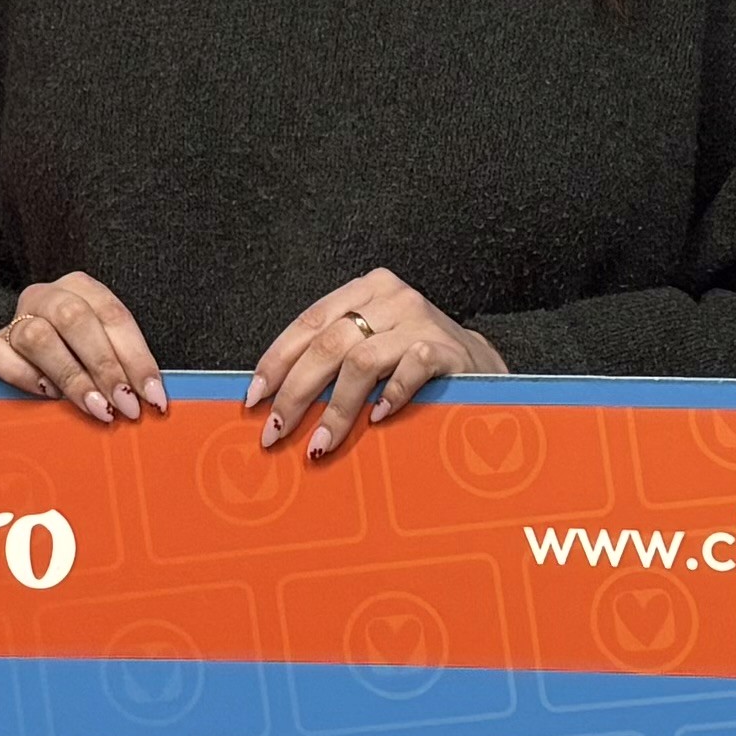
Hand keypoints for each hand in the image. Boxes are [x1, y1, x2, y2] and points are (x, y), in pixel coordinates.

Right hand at [0, 272, 166, 422]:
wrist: (18, 367)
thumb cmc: (74, 362)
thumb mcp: (101, 355)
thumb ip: (123, 367)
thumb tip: (152, 398)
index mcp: (80, 289)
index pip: (113, 316)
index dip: (137, 357)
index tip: (152, 396)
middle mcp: (46, 297)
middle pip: (74, 319)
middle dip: (105, 366)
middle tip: (125, 405)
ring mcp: (14, 320)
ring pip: (37, 336)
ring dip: (72, 377)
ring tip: (95, 408)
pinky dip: (25, 378)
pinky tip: (48, 396)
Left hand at [250, 272, 502, 458]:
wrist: (481, 367)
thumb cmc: (413, 362)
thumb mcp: (370, 348)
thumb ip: (331, 359)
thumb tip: (273, 400)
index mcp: (364, 291)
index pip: (308, 322)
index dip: (277, 361)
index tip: (254, 398)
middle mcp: (391, 297)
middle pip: (328, 343)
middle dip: (295, 393)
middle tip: (277, 431)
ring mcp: (420, 319)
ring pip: (361, 361)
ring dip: (335, 409)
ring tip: (320, 444)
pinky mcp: (446, 347)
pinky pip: (409, 370)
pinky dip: (387, 398)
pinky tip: (375, 421)